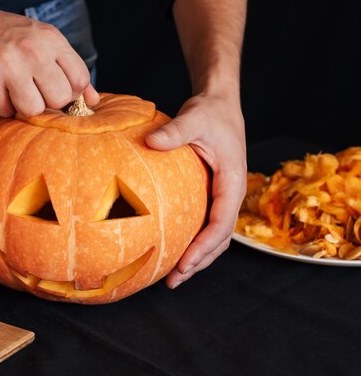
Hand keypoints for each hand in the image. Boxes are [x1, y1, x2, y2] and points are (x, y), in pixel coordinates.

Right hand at [0, 5, 98, 116]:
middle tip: (34, 90)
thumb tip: (94, 101)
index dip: (71, 92)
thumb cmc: (6, 37)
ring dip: (24, 107)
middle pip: (60, 98)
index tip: (56, 88)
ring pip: (34, 109)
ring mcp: (8, 65)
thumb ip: (70, 70)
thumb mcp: (43, 42)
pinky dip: (1, 106)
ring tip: (15, 90)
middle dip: (48, 102)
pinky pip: (6, 111)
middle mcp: (32, 49)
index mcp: (51, 39)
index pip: (80, 79)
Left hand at [145, 92, 246, 288]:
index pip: (221, 223)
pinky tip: (171, 249)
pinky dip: (191, 240)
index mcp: (232, 182)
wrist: (219, 104)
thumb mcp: (193, 118)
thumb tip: (150, 141)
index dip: (204, 246)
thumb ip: (175, 131)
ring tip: (172, 277)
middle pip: (219, 239)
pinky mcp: (211, 194)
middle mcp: (230, 193)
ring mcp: (221, 196)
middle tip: (173, 280)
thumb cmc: (209, 112)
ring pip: (213, 236)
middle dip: (199, 261)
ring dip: (197, 257)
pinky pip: (204, 223)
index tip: (184, 263)